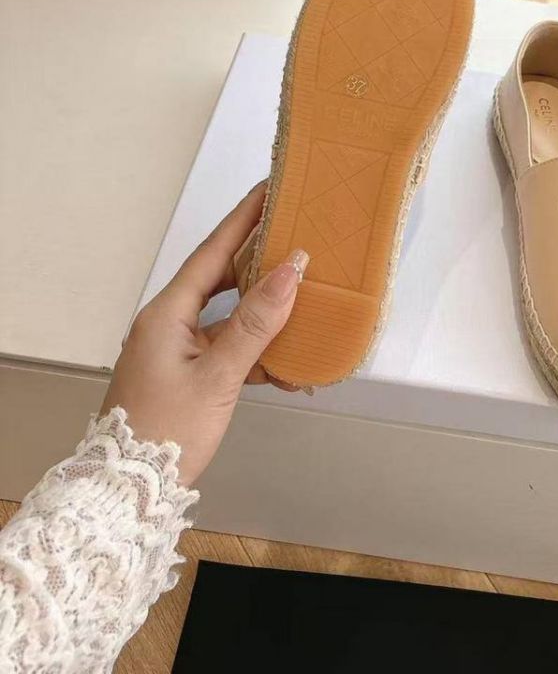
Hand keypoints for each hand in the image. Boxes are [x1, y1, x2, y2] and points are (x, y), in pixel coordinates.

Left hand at [101, 182, 307, 485]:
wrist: (128, 492)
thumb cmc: (165, 433)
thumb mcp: (218, 376)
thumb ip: (256, 322)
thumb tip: (290, 270)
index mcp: (167, 313)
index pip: (213, 252)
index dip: (244, 220)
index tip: (270, 190)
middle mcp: (168, 323)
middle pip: (221, 277)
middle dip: (260, 260)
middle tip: (295, 235)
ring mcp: (176, 348)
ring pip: (229, 314)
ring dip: (265, 312)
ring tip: (304, 297)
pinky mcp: (185, 373)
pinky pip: (227, 347)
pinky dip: (257, 351)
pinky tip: (289, 364)